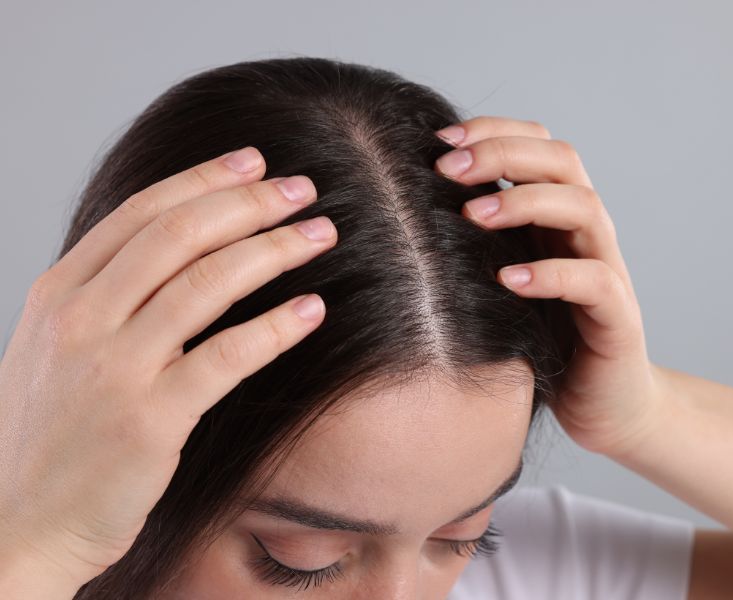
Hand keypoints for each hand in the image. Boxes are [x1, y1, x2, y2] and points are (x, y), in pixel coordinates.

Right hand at [0, 147, 336, 586]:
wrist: (19, 527)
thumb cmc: (49, 438)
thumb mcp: (54, 350)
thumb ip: (105, 299)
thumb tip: (179, 253)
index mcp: (58, 294)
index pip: (141, 212)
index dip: (204, 179)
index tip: (254, 162)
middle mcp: (81, 319)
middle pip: (180, 234)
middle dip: (249, 204)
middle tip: (303, 188)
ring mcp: (113, 368)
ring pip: (207, 284)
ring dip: (274, 251)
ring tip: (320, 234)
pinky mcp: (149, 419)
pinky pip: (226, 356)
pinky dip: (275, 328)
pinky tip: (313, 311)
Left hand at [434, 116, 666, 456]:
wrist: (603, 401)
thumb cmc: (541, 337)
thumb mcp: (500, 281)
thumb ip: (475, 244)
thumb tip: (403, 212)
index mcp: (556, 217)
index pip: (538, 145)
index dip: (493, 131)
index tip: (437, 140)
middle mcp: (585, 233)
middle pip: (562, 160)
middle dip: (502, 153)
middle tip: (446, 168)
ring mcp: (607, 269)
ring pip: (583, 208)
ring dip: (524, 201)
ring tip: (473, 214)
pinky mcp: (617, 317)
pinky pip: (594, 281)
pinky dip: (551, 274)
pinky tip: (509, 280)